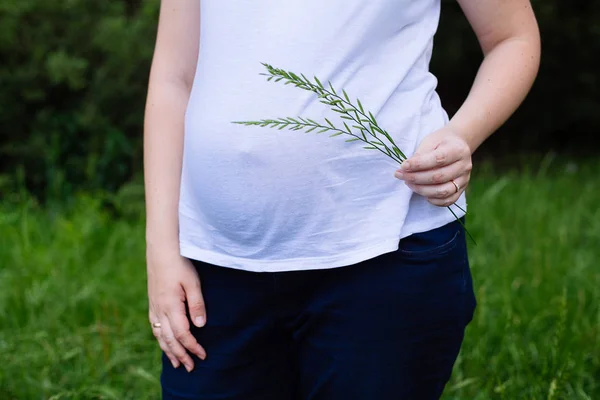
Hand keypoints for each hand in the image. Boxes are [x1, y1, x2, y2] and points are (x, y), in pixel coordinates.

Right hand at [147, 250, 206, 371]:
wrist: (161, 249)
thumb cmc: (179, 263)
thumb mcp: (193, 282)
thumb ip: (197, 304)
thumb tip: (200, 326)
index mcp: (171, 306)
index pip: (183, 334)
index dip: (193, 346)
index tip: (203, 355)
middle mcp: (160, 310)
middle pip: (170, 340)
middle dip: (181, 355)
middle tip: (191, 367)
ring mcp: (154, 307)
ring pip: (160, 335)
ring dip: (169, 351)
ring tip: (176, 363)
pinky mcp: (152, 303)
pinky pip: (154, 327)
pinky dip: (160, 339)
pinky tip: (164, 343)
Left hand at [394, 127, 472, 206]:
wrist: (458, 145)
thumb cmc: (441, 142)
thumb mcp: (430, 142)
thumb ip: (420, 155)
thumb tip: (406, 169)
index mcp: (457, 149)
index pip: (438, 159)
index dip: (419, 164)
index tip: (403, 166)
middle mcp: (464, 166)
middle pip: (439, 177)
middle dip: (416, 178)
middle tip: (401, 175)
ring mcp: (464, 179)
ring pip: (443, 191)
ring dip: (422, 190)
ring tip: (409, 183)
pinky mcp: (461, 189)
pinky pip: (448, 200)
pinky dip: (433, 200)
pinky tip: (422, 192)